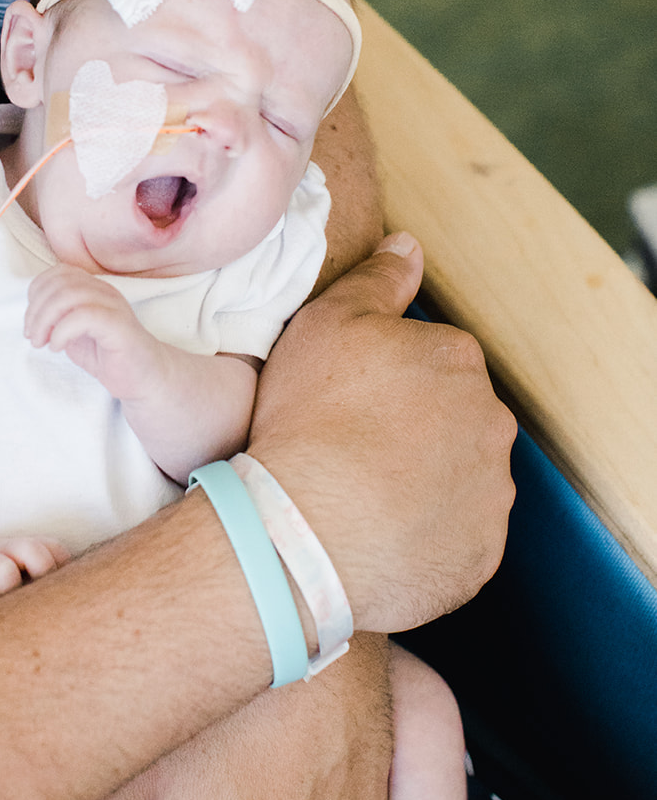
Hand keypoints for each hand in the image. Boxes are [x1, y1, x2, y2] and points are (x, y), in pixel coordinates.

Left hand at [25, 263, 163, 399]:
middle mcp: (104, 291)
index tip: (31, 323)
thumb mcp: (73, 333)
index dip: (37, 293)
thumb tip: (32, 316)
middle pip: (60, 282)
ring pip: (69, 295)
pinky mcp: (119, 325)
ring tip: (42, 343)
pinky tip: (57, 347)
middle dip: (36, 310)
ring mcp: (113, 305)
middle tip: (33, 337)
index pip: (58, 273)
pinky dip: (62, 331)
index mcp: (93, 288)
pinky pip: (84, 316)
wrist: (143, 378)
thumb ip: (56, 318)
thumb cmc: (108, 355)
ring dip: (45, 320)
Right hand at [249, 232, 516, 632]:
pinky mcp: (481, 553)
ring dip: (424, 481)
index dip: (386, 378)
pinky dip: (425, 535)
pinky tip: (377, 535)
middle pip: (453, 417)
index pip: (433, 359)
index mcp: (459, 359)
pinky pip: (455, 537)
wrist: (308, 528)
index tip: (347, 399)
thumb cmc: (312, 416)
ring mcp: (491, 493)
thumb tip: (410, 245)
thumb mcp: (329, 320)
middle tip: (351, 446)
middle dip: (415, 427)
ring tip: (359, 496)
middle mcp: (492, 422)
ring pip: (459, 477)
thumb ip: (378, 278)